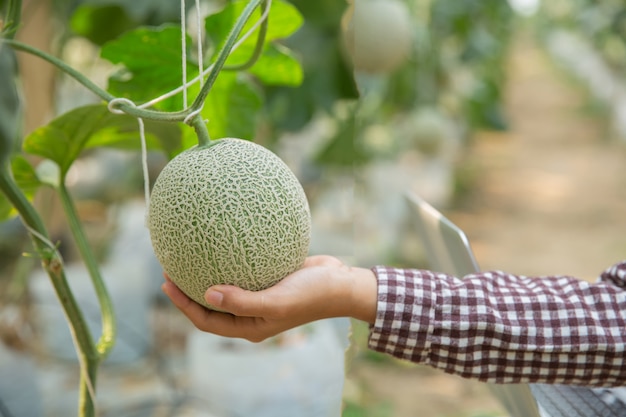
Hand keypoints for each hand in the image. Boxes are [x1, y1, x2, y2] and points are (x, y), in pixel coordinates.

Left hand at [161, 255, 376, 341]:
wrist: (341, 283)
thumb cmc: (311, 295)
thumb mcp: (275, 302)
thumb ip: (241, 302)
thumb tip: (207, 293)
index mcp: (249, 325)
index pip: (207, 320)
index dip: (184, 305)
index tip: (167, 283)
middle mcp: (251, 312)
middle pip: (211, 304)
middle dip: (188, 289)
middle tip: (170, 266)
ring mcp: (261, 295)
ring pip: (226, 286)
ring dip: (206, 272)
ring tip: (189, 253)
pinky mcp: (270, 277)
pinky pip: (244, 269)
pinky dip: (230, 258)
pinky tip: (223, 239)